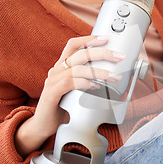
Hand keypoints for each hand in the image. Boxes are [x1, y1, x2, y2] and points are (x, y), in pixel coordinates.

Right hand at [15, 35, 124, 156]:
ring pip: (77, 69)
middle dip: (101, 53)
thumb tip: (113, 77)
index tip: (106, 38)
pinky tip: (96, 86)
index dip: (89, 39)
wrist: (43, 125)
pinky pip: (69, 83)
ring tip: (114, 77)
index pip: (73, 45)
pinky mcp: (51, 94)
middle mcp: (56, 71)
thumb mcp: (77, 90)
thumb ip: (89, 81)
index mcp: (62, 67)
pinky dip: (84, 83)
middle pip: (80, 54)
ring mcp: (52, 81)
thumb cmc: (63, 107)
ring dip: (99, 71)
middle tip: (118, 56)